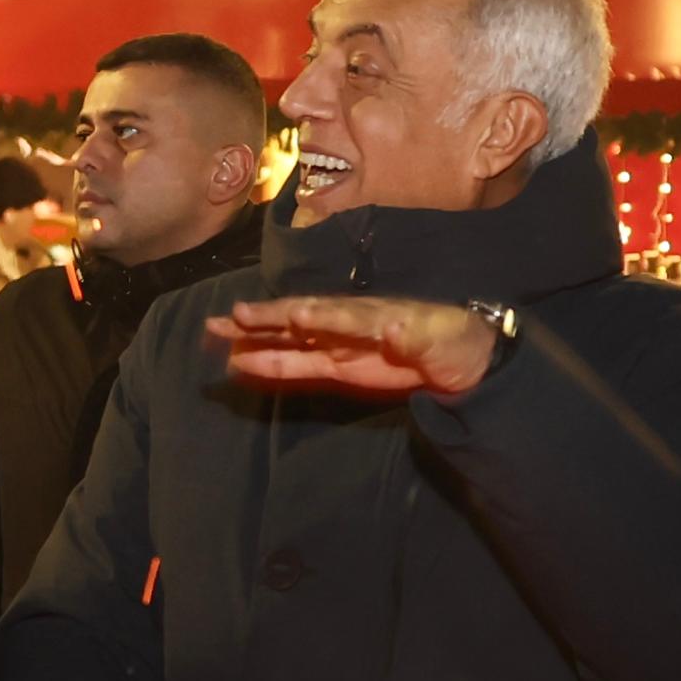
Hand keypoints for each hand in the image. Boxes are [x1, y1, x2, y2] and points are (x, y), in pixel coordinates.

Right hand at [211, 295, 500, 397]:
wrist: (464, 362)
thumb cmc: (455, 343)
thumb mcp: (441, 341)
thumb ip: (415, 337)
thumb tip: (394, 326)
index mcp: (374, 315)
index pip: (338, 314)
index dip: (312, 314)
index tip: (287, 313)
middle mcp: (348, 325)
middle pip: (300, 320)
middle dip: (266, 318)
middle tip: (229, 316)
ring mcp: (339, 345)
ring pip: (289, 339)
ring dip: (255, 336)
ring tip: (216, 330)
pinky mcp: (337, 367)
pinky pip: (297, 364)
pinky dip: (268, 363)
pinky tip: (241, 361)